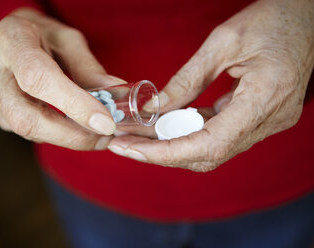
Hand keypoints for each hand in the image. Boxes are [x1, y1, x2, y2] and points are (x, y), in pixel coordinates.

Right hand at [0, 8, 124, 149]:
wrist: (11, 39)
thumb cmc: (41, 35)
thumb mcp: (67, 40)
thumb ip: (88, 67)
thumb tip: (115, 93)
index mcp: (10, 40)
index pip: (38, 77)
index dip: (73, 104)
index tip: (104, 123)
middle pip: (26, 117)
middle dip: (71, 135)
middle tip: (104, 139)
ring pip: (27, 130)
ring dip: (67, 138)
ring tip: (95, 134)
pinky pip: (27, 132)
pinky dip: (55, 135)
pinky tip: (72, 127)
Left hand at [108, 0, 313, 170]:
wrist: (306, 18)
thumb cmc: (274, 20)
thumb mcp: (223, 43)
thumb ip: (187, 80)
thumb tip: (153, 108)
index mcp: (264, 99)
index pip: (209, 145)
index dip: (167, 153)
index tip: (133, 150)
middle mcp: (269, 120)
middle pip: (208, 155)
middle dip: (162, 153)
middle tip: (126, 144)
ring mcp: (267, 123)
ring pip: (212, 149)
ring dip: (174, 144)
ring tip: (139, 135)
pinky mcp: (261, 118)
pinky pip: (221, 134)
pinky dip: (191, 132)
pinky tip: (167, 124)